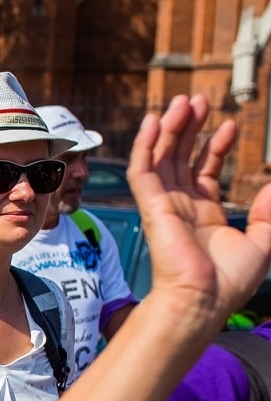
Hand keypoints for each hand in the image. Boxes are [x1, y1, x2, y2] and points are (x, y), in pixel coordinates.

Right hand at [129, 95, 270, 327]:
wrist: (204, 299)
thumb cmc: (228, 282)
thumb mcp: (262, 241)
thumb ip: (267, 213)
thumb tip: (270, 184)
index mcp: (204, 214)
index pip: (204, 171)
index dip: (215, 147)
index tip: (229, 125)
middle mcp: (182, 206)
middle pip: (180, 158)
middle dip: (190, 128)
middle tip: (200, 101)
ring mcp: (164, 205)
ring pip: (161, 158)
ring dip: (170, 129)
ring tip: (183, 102)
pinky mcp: (151, 207)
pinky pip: (142, 170)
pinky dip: (146, 145)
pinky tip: (156, 121)